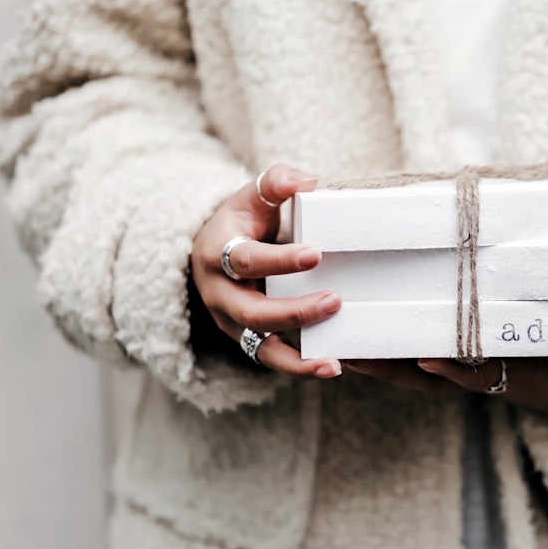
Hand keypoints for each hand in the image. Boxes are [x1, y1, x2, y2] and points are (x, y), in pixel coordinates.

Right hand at [190, 164, 341, 378]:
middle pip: (252, 312)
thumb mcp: (251, 196)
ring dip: (297, 357)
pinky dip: (299, 367)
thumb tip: (308, 181)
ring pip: (259, 348)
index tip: (316, 254)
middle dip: (294, 312)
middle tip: (335, 301)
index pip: (245, 260)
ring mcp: (231, 323)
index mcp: (217, 254)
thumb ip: (276, 182)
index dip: (279, 260)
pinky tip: (331, 367)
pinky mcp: (247, 340)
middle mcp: (220, 295)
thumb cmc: (240, 221)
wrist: (212, 252)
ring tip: (334, 362)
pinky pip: (272, 359)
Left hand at [345, 356, 547, 423]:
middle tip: (351, 356)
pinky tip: (364, 331)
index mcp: (519, 380)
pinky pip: (424, 353)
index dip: (456, 370)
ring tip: (339, 344)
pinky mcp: (467, 361)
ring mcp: (473, 370)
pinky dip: (394, 347)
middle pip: (432, 378)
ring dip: (382, 359)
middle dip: (393, 368)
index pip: (482, 375)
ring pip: (420, 367)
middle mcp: (487, 377)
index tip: (428, 357)